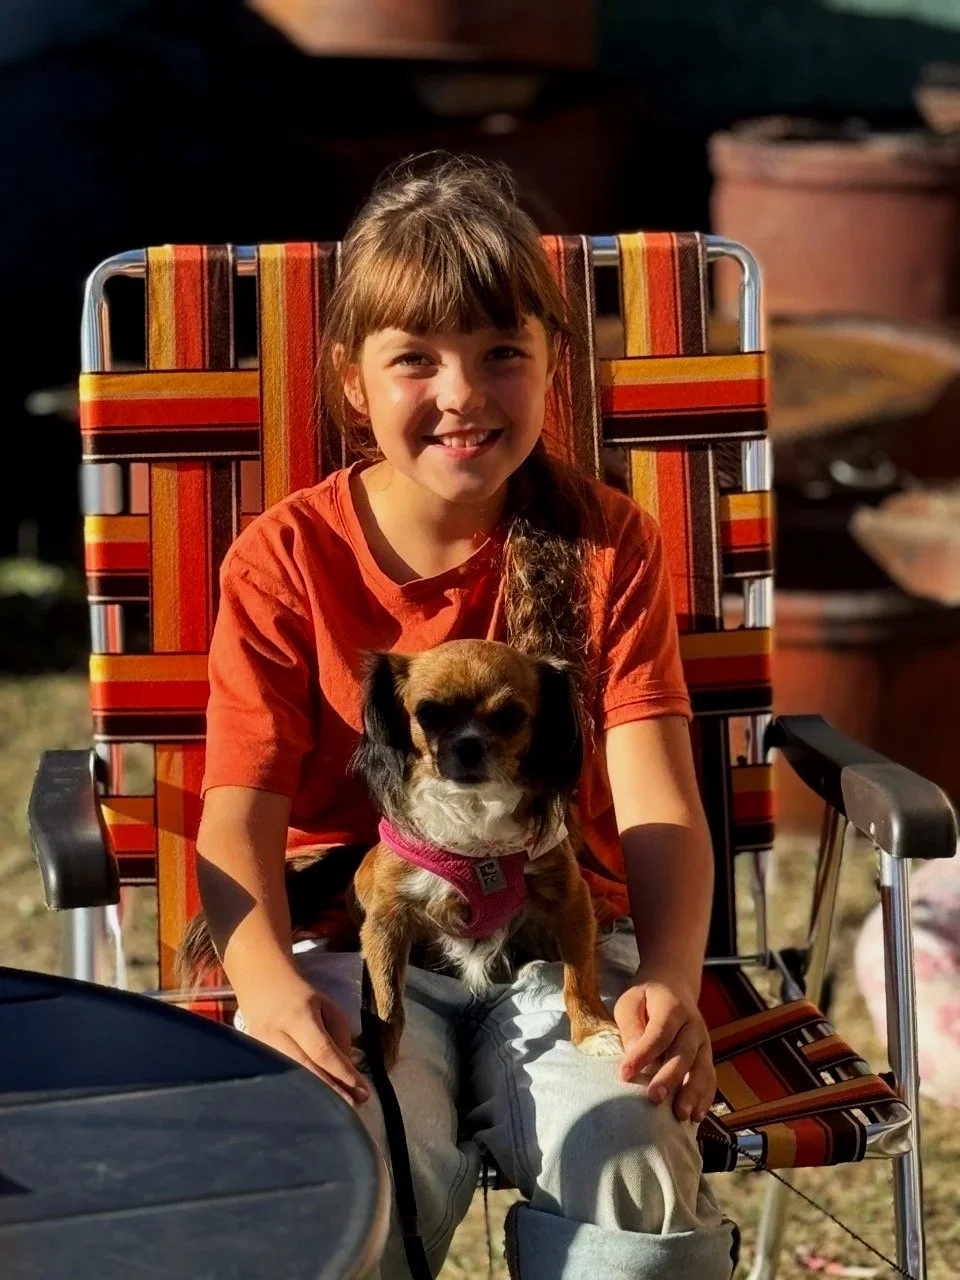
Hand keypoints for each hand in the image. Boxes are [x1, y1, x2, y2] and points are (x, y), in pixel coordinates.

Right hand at [238, 975, 369, 1107]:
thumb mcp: (327, 1006)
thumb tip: (345, 1073)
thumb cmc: (300, 995)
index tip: (363, 1091)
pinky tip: (314, 1103)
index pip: (322, 1051)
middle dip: (332, 1093)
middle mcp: (275, 1035)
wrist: (260, 982)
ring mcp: (259, 1049)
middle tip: (354, 1108)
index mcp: (298, 1016)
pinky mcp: (252, 1060)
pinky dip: (299, 1093)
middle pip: (305, 1071)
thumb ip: (339, 1037)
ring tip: (338, 1109)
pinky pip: (280, 1081)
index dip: (343, 1074)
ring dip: (316, 1098)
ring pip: (291, 1081)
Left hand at [613, 974, 715, 1122]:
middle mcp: (693, 1025)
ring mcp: (704, 1042)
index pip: (659, 1033)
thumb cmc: (646, 998)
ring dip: (693, 1093)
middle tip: (654, 1098)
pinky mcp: (707, 1057)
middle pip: (684, 1053)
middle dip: (670, 1078)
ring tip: (681, 1116)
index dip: (643, 1054)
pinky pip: (710, 1078)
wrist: (674, 985)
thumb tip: (632, 1054)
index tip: (624, 1074)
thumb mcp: (630, 1001)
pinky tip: (696, 1116)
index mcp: (672, 1007)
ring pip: (702, 1069)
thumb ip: (631, 1025)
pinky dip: (705, 1098)